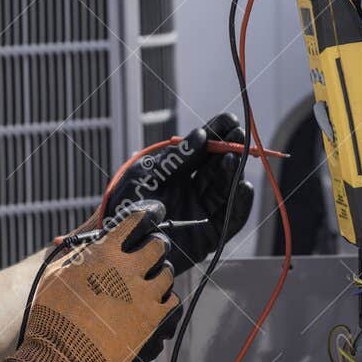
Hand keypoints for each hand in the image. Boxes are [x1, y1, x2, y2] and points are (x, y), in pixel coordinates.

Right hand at [6, 202, 178, 361]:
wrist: (63, 360)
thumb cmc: (52, 317)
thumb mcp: (56, 275)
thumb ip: (78, 254)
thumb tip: (90, 244)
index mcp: (105, 252)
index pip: (135, 220)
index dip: (145, 216)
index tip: (149, 216)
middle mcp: (129, 269)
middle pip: (158, 245)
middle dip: (154, 245)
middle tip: (149, 251)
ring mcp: (145, 295)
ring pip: (167, 273)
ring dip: (159, 273)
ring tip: (148, 281)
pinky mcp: (154, 321)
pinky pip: (172, 300)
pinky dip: (163, 299)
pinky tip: (152, 303)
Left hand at [103, 113, 255, 271]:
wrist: (117, 241)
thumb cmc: (125, 204)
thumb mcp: (149, 174)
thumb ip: (177, 158)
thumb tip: (202, 135)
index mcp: (178, 174)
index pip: (203, 151)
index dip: (217, 134)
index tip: (230, 119)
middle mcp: (192, 192)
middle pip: (218, 168)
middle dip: (229, 149)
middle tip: (238, 135)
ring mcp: (201, 213)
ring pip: (226, 190)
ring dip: (233, 172)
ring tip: (233, 157)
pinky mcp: (209, 236)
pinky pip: (231, 219)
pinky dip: (241, 203)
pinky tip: (244, 186)